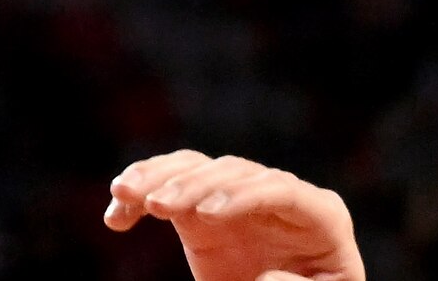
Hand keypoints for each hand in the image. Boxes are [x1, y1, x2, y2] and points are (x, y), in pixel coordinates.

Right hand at [105, 156, 365, 280]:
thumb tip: (267, 276)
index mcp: (319, 214)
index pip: (280, 189)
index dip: (241, 195)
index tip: (204, 214)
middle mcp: (276, 195)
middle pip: (231, 172)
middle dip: (190, 186)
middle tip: (156, 205)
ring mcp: (236, 198)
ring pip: (196, 168)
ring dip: (156, 177)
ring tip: (125, 194)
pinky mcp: (203, 210)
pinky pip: (169, 185)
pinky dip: (141, 194)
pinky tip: (117, 214)